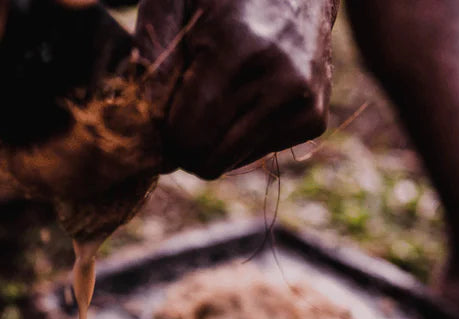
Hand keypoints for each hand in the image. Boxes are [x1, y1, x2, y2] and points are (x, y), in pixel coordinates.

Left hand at [136, 0, 337, 178]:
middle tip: (182, 107)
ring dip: (212, 138)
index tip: (161, 107)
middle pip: (207, 160)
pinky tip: (245, 96)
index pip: (187, 135)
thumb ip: (151, 54)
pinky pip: (253, 155)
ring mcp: (303, 104)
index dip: (163, 130)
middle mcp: (281, 82)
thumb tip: (144, 121)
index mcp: (240, 49)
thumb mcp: (172, 0)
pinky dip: (239, 134)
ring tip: (218, 92)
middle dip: (184, 143)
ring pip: (228, 163)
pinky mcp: (314, 119)